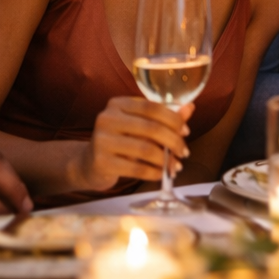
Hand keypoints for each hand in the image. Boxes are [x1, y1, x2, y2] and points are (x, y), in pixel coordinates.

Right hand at [76, 97, 193, 191]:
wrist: (89, 164)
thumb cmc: (121, 142)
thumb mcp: (140, 126)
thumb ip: (164, 117)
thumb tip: (189, 108)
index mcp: (118, 104)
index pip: (152, 107)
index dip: (174, 119)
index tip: (186, 131)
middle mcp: (107, 118)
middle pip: (151, 128)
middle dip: (174, 141)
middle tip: (184, 152)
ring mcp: (102, 140)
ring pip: (145, 149)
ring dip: (166, 160)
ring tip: (175, 166)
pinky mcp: (101, 162)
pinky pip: (136, 168)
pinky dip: (154, 172)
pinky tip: (161, 174)